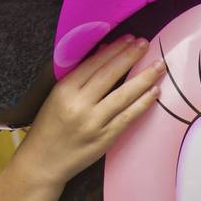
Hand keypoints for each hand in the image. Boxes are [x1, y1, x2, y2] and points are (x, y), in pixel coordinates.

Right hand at [18, 36, 164, 190]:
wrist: (42, 162)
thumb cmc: (48, 127)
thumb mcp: (56, 97)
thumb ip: (78, 77)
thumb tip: (103, 54)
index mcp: (64, 90)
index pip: (93, 64)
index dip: (114, 50)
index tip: (129, 39)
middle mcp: (79, 105)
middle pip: (109, 76)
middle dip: (130, 57)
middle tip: (146, 43)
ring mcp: (93, 124)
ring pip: (123, 96)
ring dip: (143, 79)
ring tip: (159, 66)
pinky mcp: (104, 140)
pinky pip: (127, 118)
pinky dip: (142, 104)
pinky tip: (154, 92)